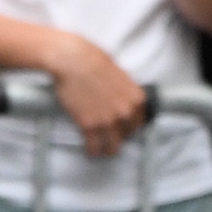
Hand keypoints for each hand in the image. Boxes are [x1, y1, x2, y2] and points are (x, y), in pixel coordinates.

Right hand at [44, 32, 147, 158]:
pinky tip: (90, 150)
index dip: (130, 125)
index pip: (139, 121)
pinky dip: (92, 150)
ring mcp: (107, 121)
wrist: (73, 61)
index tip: (122, 127)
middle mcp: (125, 112)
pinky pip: (93, 147)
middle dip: (118, 136)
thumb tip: (120, 100)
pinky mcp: (89, 126)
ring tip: (101, 148)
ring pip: (112, 147)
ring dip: (106, 149)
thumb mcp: (119, 75)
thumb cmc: (93, 61)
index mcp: (135, 98)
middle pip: (126, 135)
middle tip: (110, 135)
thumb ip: (124, 92)